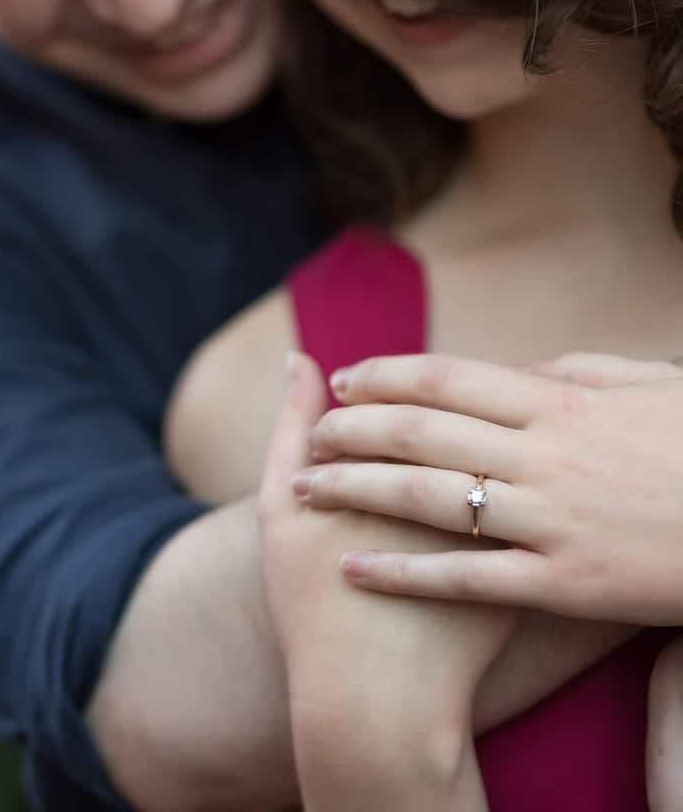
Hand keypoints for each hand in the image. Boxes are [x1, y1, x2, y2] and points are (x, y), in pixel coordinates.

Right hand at [260, 352, 511, 811]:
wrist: (371, 702)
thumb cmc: (313, 602)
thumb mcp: (282, 507)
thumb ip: (289, 425)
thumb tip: (298, 356)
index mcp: (399, 461)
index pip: (412, 392)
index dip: (390, 396)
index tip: (371, 423)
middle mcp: (454, 484)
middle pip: (463, 417)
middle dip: (441, 417)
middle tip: (415, 438)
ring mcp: (495, 526)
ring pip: (502, 454)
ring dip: (481, 445)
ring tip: (446, 462)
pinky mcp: (526, 565)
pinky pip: (525, 508)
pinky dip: (506, 493)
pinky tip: (476, 500)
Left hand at [297, 352, 682, 623]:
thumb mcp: (647, 387)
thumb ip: (578, 371)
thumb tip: (520, 367)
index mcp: (561, 403)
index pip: (447, 380)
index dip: (386, 377)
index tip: (344, 380)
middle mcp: (543, 456)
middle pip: (421, 435)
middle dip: (353, 432)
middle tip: (312, 437)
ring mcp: (549, 521)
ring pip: (427, 501)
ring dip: (356, 492)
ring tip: (305, 489)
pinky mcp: (562, 584)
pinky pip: (466, 577)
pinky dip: (404, 573)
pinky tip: (357, 570)